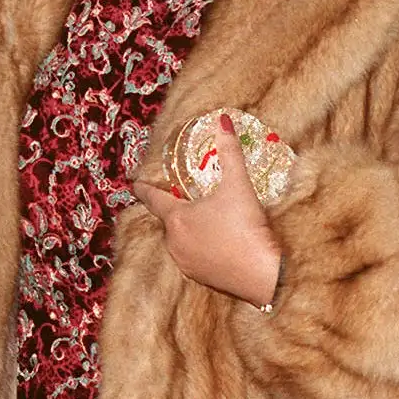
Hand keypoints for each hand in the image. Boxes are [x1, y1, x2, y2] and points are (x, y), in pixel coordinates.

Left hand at [132, 113, 280, 307]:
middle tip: (183, 196)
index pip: (153, 199)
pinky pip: (190, 255)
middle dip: (173, 208)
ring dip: (186, 228)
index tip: (135, 183)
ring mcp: (185, 262)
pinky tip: (213, 241)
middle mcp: (174, 241)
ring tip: (201, 218)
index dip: (144, 189)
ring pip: (179, 238)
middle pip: (169, 219)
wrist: (263, 274)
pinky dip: (197, 245)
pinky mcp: (199, 277)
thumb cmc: (246, 226)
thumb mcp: (238, 185)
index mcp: (177, 218)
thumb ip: (229, 151)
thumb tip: (222, 120)